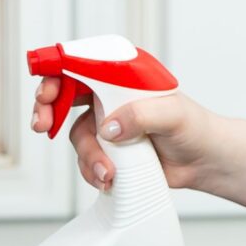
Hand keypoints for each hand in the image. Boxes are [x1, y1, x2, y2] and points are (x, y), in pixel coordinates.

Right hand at [37, 78, 215, 193]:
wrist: (204, 162)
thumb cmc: (195, 129)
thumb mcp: (172, 115)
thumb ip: (140, 115)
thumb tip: (108, 128)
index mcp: (123, 78)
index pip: (82, 66)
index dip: (57, 74)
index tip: (47, 93)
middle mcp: (111, 97)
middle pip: (64, 96)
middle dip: (47, 110)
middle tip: (42, 125)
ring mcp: (107, 125)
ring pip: (76, 135)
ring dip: (86, 155)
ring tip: (107, 172)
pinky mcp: (109, 151)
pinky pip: (86, 159)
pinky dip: (92, 170)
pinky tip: (109, 179)